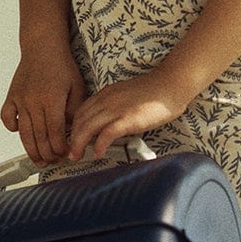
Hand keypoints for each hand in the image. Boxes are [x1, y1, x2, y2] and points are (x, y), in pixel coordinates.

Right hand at [1, 41, 87, 164]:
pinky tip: (21, 132)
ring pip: (24, 133)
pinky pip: (7, 118)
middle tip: (54, 161)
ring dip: (31, 150)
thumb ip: (75, 110)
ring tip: (39, 160)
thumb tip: (72, 131)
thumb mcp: (77, 87)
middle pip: (39, 137)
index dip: (60, 148)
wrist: (42, 46)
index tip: (65, 153)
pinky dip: (12, 128)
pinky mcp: (11, 97)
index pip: (55, 133)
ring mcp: (20, 100)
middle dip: (48, 154)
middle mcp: (34, 102)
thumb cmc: (61, 65)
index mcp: (52, 100)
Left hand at [66, 67, 190, 161]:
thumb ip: (114, 106)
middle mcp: (106, 100)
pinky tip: (98, 154)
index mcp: (105, 94)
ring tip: (77, 156)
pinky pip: (107, 133)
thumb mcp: (125, 95)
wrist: (170, 85)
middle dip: (72, 139)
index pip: (81, 112)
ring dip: (79, 144)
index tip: (73, 140)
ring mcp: (117, 109)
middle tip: (71, 153)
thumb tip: (108, 123)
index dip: (74, 128)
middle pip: (80, 121)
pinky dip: (99, 145)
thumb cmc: (153, 92)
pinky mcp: (128, 119)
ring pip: (88, 127)